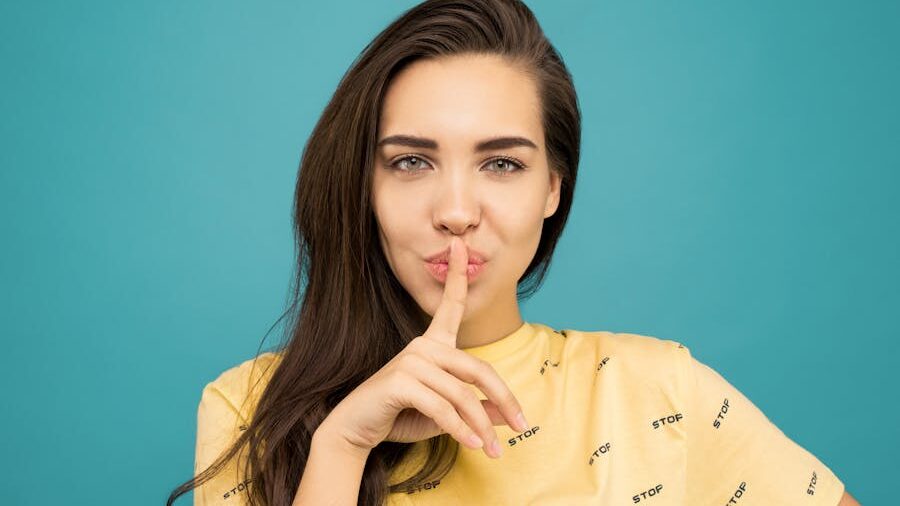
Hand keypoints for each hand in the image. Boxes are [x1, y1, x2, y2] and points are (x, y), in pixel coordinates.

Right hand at [318, 236, 527, 458]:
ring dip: (482, 426)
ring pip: (463, 395)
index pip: (450, 305)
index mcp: (432, 345)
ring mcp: (411, 361)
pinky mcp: (401, 382)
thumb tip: (511, 416)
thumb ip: (477, 410)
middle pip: (478, 369)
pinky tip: (472, 445)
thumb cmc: (401, 417)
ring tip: (494, 449)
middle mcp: (422, 346)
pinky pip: (443, 408)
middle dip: (504, 398)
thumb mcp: (447, 415)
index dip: (457, 274)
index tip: (461, 244)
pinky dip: (461, 430)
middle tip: (523, 424)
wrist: (357, 431)